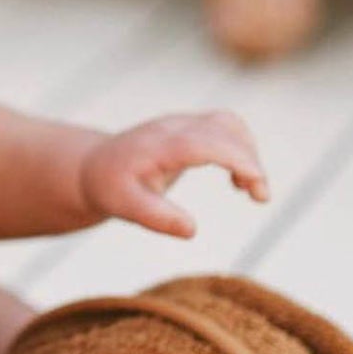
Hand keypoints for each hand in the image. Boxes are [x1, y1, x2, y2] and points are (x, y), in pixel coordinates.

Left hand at [79, 110, 268, 238]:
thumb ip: (155, 217)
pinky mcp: (188, 128)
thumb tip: (192, 230)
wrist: (92, 168)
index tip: (257, 185)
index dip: (237, 158)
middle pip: (225, 128)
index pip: (206, 142)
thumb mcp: (123, 207)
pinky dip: (240, 151)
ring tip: (251, 192)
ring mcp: (181, 123)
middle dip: (249, 160)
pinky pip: (224, 129)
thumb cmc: (109, 188)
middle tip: (259, 198)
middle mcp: (173, 127)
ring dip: (248, 153)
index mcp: (158, 144)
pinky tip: (237, 183)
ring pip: (229, 124)